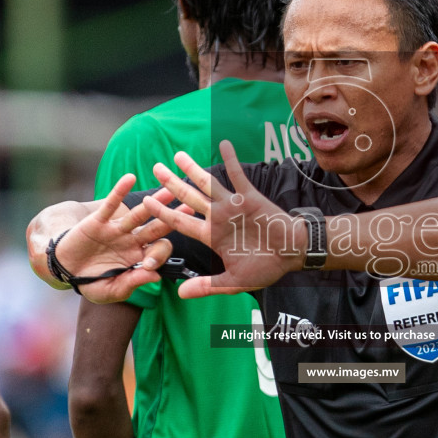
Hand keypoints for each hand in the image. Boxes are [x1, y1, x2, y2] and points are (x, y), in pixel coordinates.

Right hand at [54, 174, 175, 302]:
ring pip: (139, 213)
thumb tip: (156, 276)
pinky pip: (111, 203)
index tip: (150, 264)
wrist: (64, 270)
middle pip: (157, 227)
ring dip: (155, 201)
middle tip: (192, 207)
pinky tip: (130, 178)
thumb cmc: (90, 282)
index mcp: (138, 258)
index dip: (159, 255)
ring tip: (169, 189)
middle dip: (174, 218)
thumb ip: (132, 283)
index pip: (158, 251)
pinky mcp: (99, 220)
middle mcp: (132, 240)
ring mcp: (117, 229)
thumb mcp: (111, 290)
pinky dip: (120, 190)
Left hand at [145, 142, 295, 298]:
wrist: (291, 254)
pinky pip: (238, 175)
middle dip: (172, 183)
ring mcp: (233, 206)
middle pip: (189, 198)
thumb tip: (181, 294)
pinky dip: (231, 160)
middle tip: (156, 168)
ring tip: (178, 155)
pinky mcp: (250, 197)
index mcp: (212, 236)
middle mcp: (218, 218)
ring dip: (194, 169)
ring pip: (209, 184)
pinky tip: (223, 143)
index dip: (163, 212)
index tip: (146, 202)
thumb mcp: (233, 282)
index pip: (181, 222)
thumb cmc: (265, 267)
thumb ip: (208, 286)